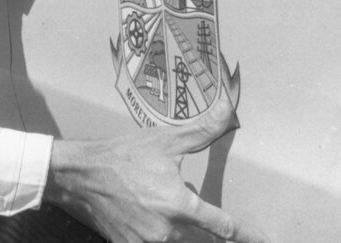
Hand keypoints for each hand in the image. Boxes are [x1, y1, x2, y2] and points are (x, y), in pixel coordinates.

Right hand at [44, 93, 270, 242]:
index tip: (262, 239)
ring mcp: (146, 242)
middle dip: (199, 221)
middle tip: (176, 196)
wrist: (78, 175)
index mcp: (180, 207)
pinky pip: (152, 242)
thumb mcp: (163, 140)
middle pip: (200, 235)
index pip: (223, 227)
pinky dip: (156, 230)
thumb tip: (228, 111)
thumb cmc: (121, 155)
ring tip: (153, 197)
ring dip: (177, 224)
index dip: (245, 234)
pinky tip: (141, 208)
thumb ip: (201, 132)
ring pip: (177, 239)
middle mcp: (166, 231)